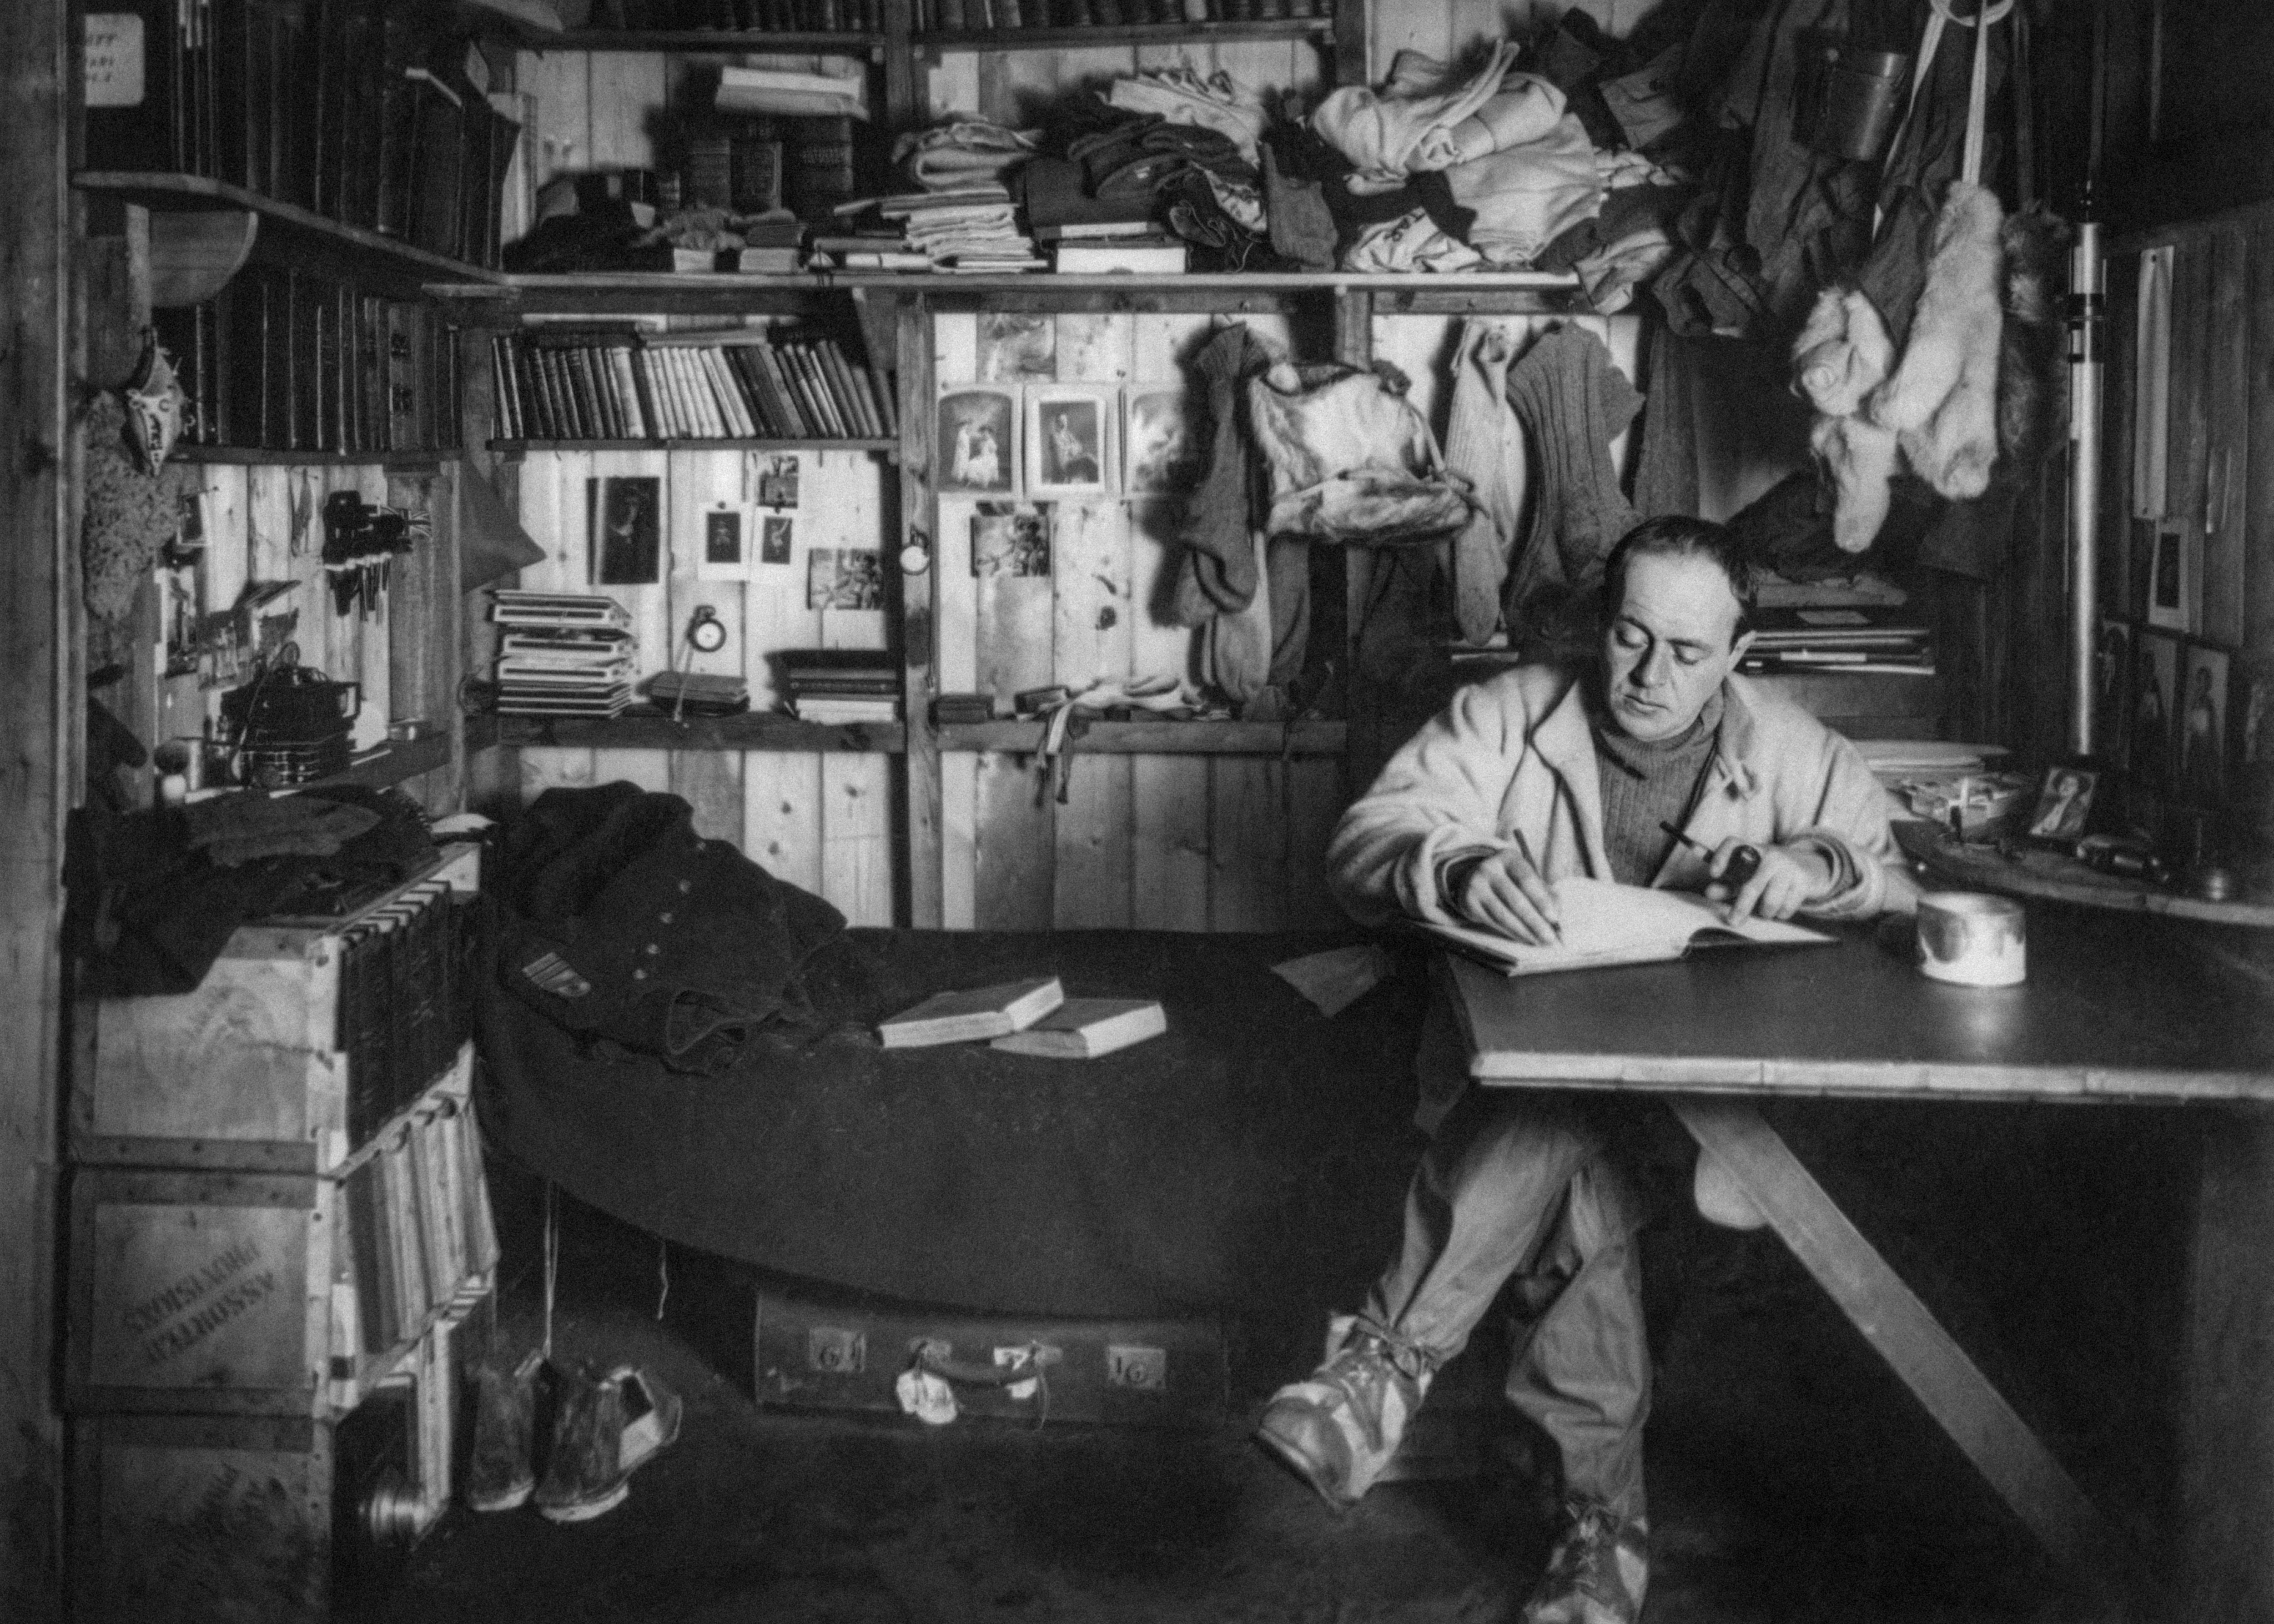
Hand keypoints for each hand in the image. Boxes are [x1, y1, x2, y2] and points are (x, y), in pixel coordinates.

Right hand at [1443, 847, 1561, 945]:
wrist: (1473, 879)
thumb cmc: (1508, 879)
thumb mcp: (1524, 877)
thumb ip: (1543, 892)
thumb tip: (1557, 914)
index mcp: (1508, 858)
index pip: (1527, 880)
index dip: (1541, 900)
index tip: (1554, 918)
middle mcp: (1489, 869)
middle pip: (1515, 900)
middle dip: (1535, 922)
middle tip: (1550, 938)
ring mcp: (1477, 885)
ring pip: (1503, 915)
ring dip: (1524, 931)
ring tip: (1538, 941)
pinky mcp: (1469, 902)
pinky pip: (1493, 922)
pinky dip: (1510, 932)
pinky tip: (1523, 938)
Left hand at [1707, 840, 1832, 922]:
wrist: (1810, 868)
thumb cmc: (1769, 874)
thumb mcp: (1747, 877)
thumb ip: (1727, 885)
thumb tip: (1709, 892)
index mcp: (1751, 849)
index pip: (1733, 844)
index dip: (1721, 857)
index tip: (1713, 874)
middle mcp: (1769, 854)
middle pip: (1751, 885)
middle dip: (1741, 907)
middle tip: (1733, 921)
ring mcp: (1788, 866)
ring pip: (1770, 901)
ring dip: (1765, 912)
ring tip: (1765, 910)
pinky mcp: (1803, 880)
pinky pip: (1786, 907)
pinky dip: (1781, 913)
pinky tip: (1781, 907)